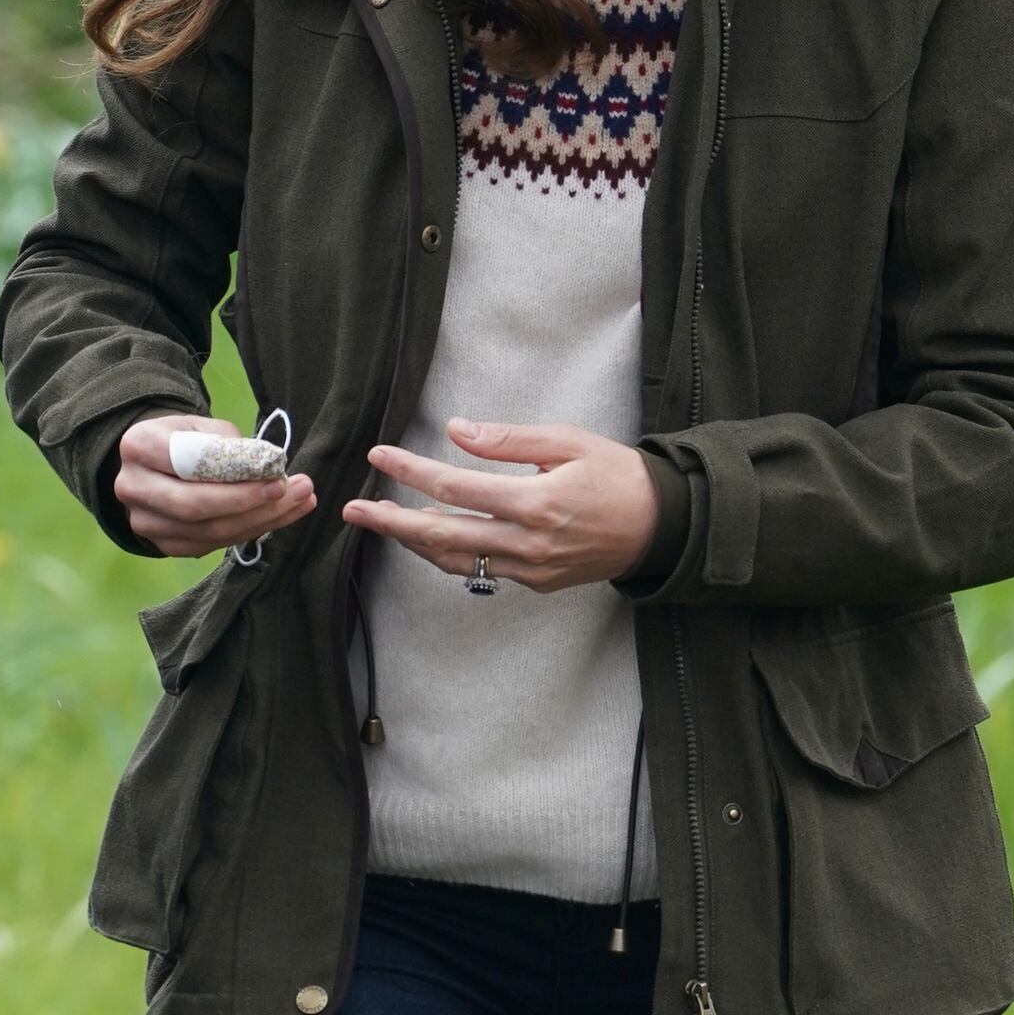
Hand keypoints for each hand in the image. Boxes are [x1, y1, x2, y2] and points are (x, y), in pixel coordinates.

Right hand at [115, 414, 316, 558]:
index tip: (278, 477)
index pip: (189, 466)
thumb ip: (230, 445)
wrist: (154, 465)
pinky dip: (249, 532)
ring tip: (299, 503)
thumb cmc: (184, 439)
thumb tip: (268, 468)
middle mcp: (134, 487)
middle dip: (252, 504)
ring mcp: (145, 522)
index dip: (234, 477)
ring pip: (208, 532)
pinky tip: (279, 517)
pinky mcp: (163, 544)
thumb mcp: (203, 426)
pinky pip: (212, 545)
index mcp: (139, 446)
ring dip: (260, 521)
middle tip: (295, 494)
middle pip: (196, 506)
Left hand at [344, 419, 658, 592]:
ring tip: (382, 524)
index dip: (411, 471)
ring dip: (415, 544)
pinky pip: (482, 573)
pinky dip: (450, 557)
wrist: (660, 527)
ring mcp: (532, 569)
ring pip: (457, 562)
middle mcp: (528, 543)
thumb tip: (457, 431)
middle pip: (442, 535)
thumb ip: (509, 440)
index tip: (380, 455)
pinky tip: (429, 541)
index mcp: (535, 502)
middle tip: (353, 510)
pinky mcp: (538, 583)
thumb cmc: (617, 476)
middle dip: (392, 522)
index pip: (455, 488)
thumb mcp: (568, 442)